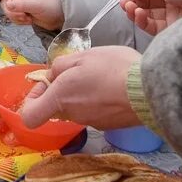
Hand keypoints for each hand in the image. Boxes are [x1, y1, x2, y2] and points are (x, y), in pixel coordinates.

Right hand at [0, 0, 64, 29]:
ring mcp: (21, 5)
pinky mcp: (23, 14)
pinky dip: (20, 22)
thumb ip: (22, 5)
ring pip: (8, 13)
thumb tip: (7, 5)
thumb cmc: (53, 6)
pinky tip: (29, 21)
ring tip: (29, 19)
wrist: (62, 16)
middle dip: (12, 13)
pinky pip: (14, 19)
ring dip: (16, 18)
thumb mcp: (38, 5)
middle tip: (24, 17)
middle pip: (4, 5)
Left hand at [19, 46, 141, 129]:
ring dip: (82, 94)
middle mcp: (74, 115)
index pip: (30, 116)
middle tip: (78, 71)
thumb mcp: (82, 56)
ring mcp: (93, 122)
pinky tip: (113, 86)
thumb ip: (60, 65)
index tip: (46, 84)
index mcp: (61, 99)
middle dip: (62, 90)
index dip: (33, 99)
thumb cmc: (113, 68)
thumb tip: (53, 75)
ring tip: (100, 75)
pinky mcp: (110, 125)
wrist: (151, 89)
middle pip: (56, 108)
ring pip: (77, 108)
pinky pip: (96, 112)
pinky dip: (100, 100)